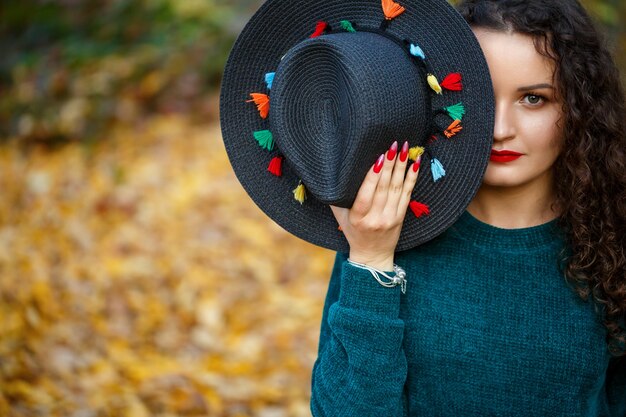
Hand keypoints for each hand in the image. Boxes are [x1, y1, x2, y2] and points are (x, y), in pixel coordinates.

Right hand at [330, 140, 420, 270]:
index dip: (373, 176)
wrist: (372, 255)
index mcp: (357, 218)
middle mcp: (375, 218)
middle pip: (384, 188)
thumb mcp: (340, 217)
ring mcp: (390, 218)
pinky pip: (407, 195)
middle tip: (394, 145)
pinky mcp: (401, 217)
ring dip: (401, 167)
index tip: (378, 158)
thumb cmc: (353, 232)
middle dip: (389, 164)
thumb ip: (337, 198)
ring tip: (405, 149)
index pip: (366, 194)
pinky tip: (415, 164)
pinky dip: (412, 178)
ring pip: (397, 189)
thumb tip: (330, 173)